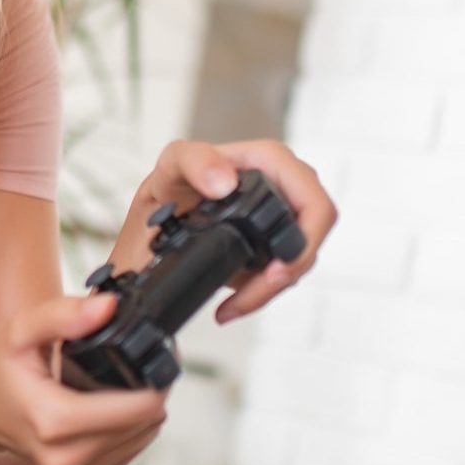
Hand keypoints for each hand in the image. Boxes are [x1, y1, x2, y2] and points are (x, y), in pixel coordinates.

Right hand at [0, 295, 165, 464]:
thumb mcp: (20, 330)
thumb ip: (63, 316)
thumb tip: (108, 307)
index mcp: (52, 422)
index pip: (138, 408)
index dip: (156, 376)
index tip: (155, 350)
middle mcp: (66, 458)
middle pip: (146, 422)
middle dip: (151, 388)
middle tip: (139, 358)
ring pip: (145, 437)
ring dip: (143, 408)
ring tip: (123, 381)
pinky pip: (132, 451)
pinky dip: (130, 426)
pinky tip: (112, 405)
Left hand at [109, 139, 337, 322]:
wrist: (152, 222)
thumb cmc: (169, 185)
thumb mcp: (172, 165)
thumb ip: (194, 161)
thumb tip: (224, 182)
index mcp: (269, 161)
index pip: (312, 198)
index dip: (305, 237)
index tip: (274, 268)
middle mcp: (283, 188)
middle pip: (312, 236)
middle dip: (288, 271)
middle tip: (253, 293)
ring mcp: (280, 219)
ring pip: (299, 260)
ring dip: (269, 289)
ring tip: (234, 303)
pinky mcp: (271, 246)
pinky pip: (282, 273)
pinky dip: (259, 293)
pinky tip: (232, 303)